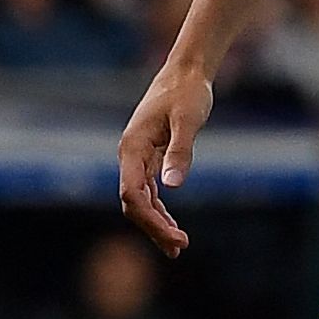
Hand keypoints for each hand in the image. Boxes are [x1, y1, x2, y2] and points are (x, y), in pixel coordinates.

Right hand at [118, 64, 214, 257]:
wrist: (187, 70)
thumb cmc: (188, 91)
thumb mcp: (188, 119)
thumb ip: (180, 151)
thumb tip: (172, 186)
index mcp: (132, 147)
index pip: (133, 195)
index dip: (151, 219)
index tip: (174, 236)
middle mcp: (130, 155)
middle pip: (134, 202)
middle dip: (153, 227)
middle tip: (178, 248)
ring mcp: (138, 156)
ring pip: (141, 199)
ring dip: (156, 222)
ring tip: (176, 245)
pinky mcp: (149, 155)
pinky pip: (149, 189)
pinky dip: (159, 208)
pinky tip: (170, 223)